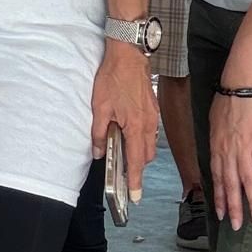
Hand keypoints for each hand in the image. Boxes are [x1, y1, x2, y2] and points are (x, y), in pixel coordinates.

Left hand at [91, 43, 157, 198]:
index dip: (135, 181)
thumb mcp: (99, 107)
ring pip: (149, 145)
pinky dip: (142, 139)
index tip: (135, 197)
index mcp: (136, 127)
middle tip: (123, 173)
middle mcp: (149, 125)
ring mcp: (153, 117)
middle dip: (136, 168)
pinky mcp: (153, 109)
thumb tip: (98, 152)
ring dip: (139, 153)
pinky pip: (150, 132)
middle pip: (145, 156)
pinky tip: (129, 133)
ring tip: (124, 152)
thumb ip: (99, 133)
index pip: (136, 162)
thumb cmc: (113, 78)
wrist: (128, 54)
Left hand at [209, 92, 251, 229]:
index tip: (220, 213)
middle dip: (233, 207)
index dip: (219, 197)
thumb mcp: (213, 124)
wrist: (240, 88)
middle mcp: (228, 153)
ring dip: (251, 201)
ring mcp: (244, 149)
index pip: (216, 178)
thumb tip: (219, 154)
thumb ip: (217, 142)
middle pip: (231, 185)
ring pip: (247, 181)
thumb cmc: (225, 103)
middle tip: (235, 226)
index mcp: (216, 148)